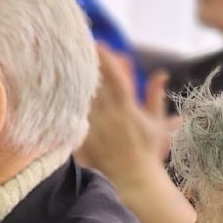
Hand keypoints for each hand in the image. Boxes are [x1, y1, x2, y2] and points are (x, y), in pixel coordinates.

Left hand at [77, 43, 172, 178]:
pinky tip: (62, 91)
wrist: (134, 179)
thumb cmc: (149, 152)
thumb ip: (155, 97)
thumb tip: (161, 74)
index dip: (106, 59)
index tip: (98, 43)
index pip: (116, 77)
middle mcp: (110, 115)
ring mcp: (95, 127)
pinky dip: (70, 102)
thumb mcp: (158, 123)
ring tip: (66, 64)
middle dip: (87, 64)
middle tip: (77, 47)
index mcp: (128, 109)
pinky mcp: (84, 138)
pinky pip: (74, 115)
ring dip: (76, 80)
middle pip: (95, 83)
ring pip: (82, 97)